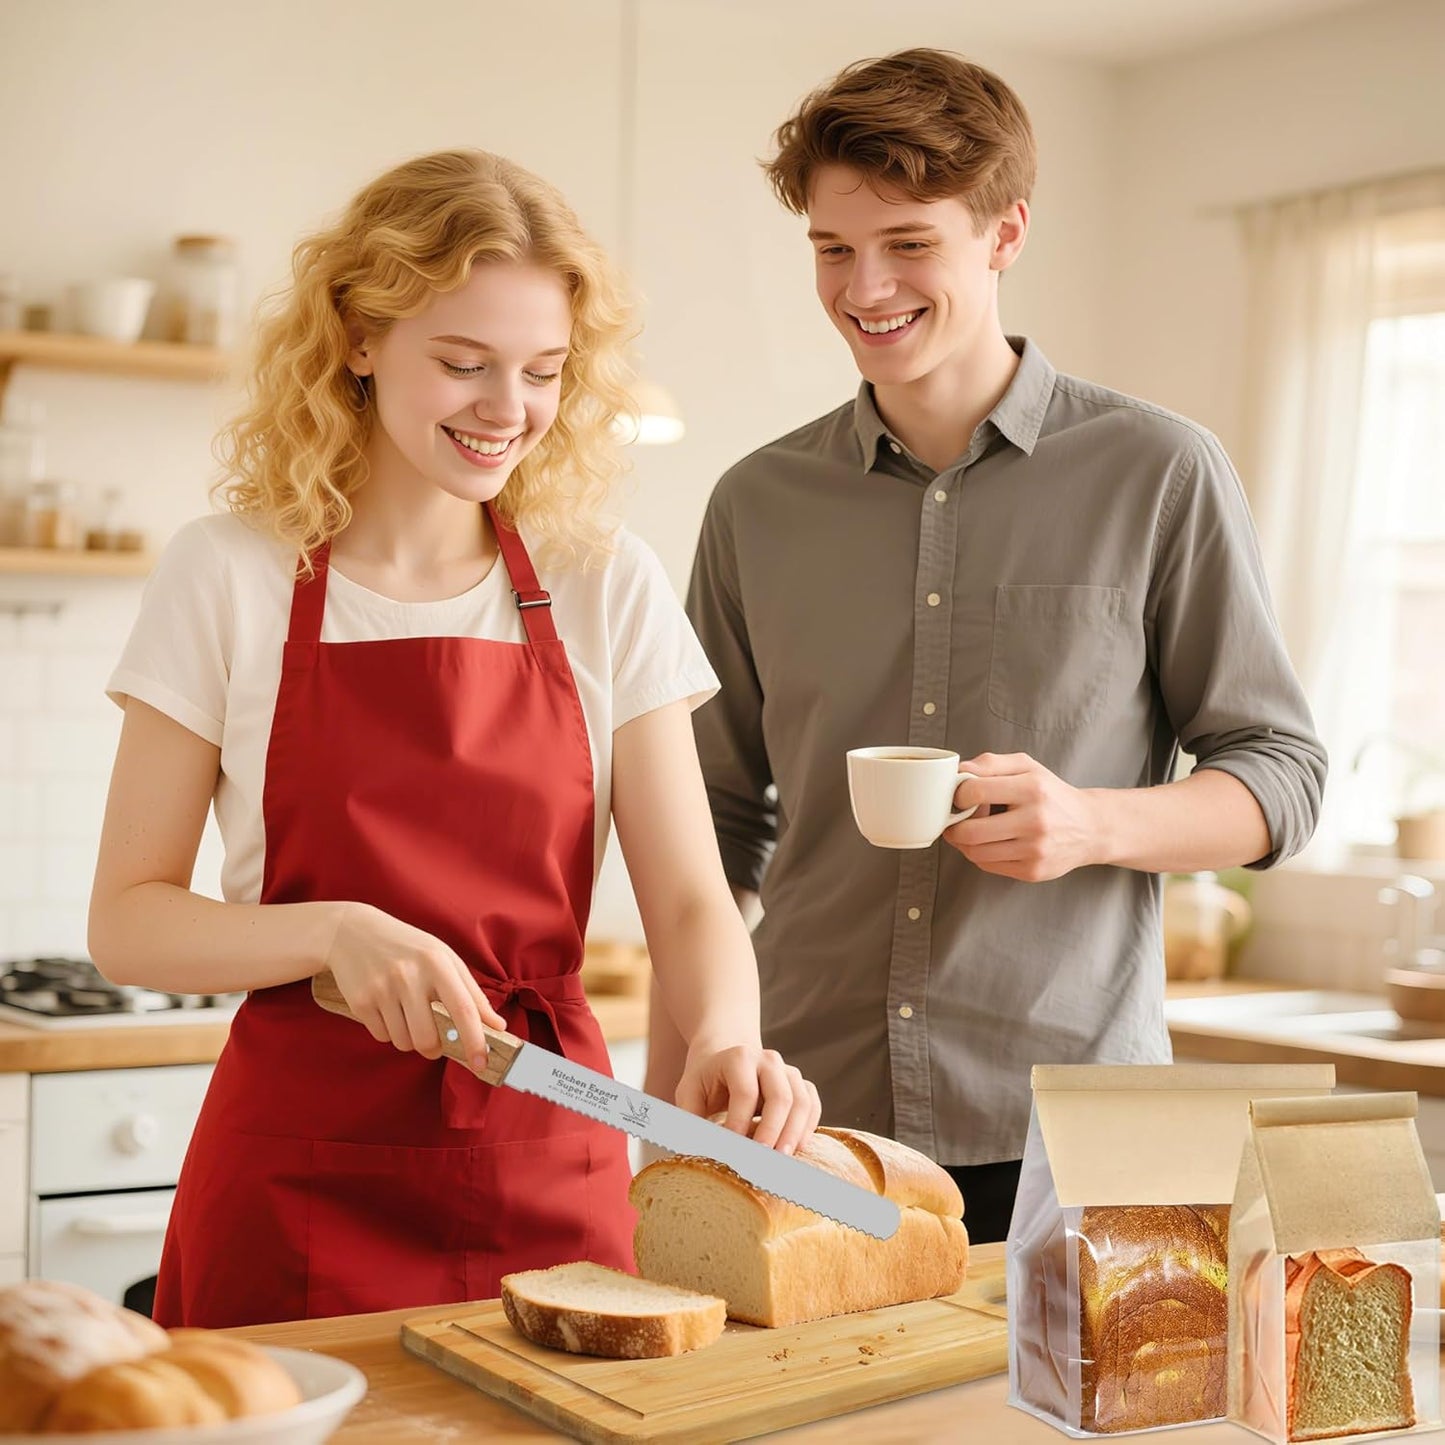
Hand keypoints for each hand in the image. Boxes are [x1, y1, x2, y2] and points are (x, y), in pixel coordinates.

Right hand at [322, 902, 506, 1069]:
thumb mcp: (444, 959)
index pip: (462, 1009)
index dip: (475, 1040)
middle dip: (435, 1049)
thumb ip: (472, 993)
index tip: (481, 1063)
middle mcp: (409, 976)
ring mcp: (382, 989)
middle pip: (428, 1039)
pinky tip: (387, 1009)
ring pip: (404, 1043)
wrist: (353, 932)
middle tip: (436, 1041)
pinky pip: (382, 1037)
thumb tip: (497, 1027)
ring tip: (408, 1016)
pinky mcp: (360, 1001)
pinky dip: (389, 1032)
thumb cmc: (409, 948)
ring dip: (411, 1040)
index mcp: (437, 963)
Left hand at [674, 1042, 821, 1154]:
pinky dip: (807, 1128)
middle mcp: (768, 1060)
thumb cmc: (706, 1081)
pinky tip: (795, 1148)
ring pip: (802, 1102)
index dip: (739, 1123)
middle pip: (780, 1096)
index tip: (732, 1150)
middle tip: (763, 1161)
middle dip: (773, 1132)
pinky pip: (813, 1105)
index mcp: (738, 1058)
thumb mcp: (689, 1093)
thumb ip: (690, 1119)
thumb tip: (694, 1152)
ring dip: (794, 1133)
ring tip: (781, 1159)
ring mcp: (788, 1071)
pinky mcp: (801, 1085)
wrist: (725, 1060)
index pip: (745, 1093)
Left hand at [942, 752, 1101, 881]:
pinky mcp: (1033, 871)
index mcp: (1032, 789)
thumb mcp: (1027, 767)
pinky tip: (987, 843)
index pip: (975, 792)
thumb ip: (991, 763)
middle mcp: (1035, 821)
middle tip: (955, 819)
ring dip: (962, 843)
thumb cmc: (1052, 794)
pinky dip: (979, 855)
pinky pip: (988, 866)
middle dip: (953, 826)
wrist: (1091, 828)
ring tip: (969, 830)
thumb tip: (959, 771)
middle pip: (970, 831)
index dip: (957, 795)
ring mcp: (1035, 850)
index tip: (958, 796)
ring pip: (975, 853)